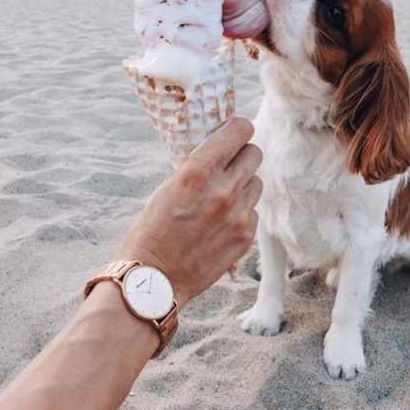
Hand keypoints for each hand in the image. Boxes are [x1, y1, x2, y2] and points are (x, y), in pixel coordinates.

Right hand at [117, 117, 262, 310]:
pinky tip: (222, 222)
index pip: (240, 130)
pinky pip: (253, 211)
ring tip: (223, 197)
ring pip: (257, 182)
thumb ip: (199, 168)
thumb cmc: (152, 231)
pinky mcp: (245, 236)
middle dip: (242, 155)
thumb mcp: (168, 187)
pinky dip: (242, 211)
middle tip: (229, 164)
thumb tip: (221, 151)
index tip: (234, 134)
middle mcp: (223, 190)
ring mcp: (238, 215)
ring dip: (244, 184)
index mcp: (198, 171)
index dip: (238, 129)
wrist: (154, 280)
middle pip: (255, 153)